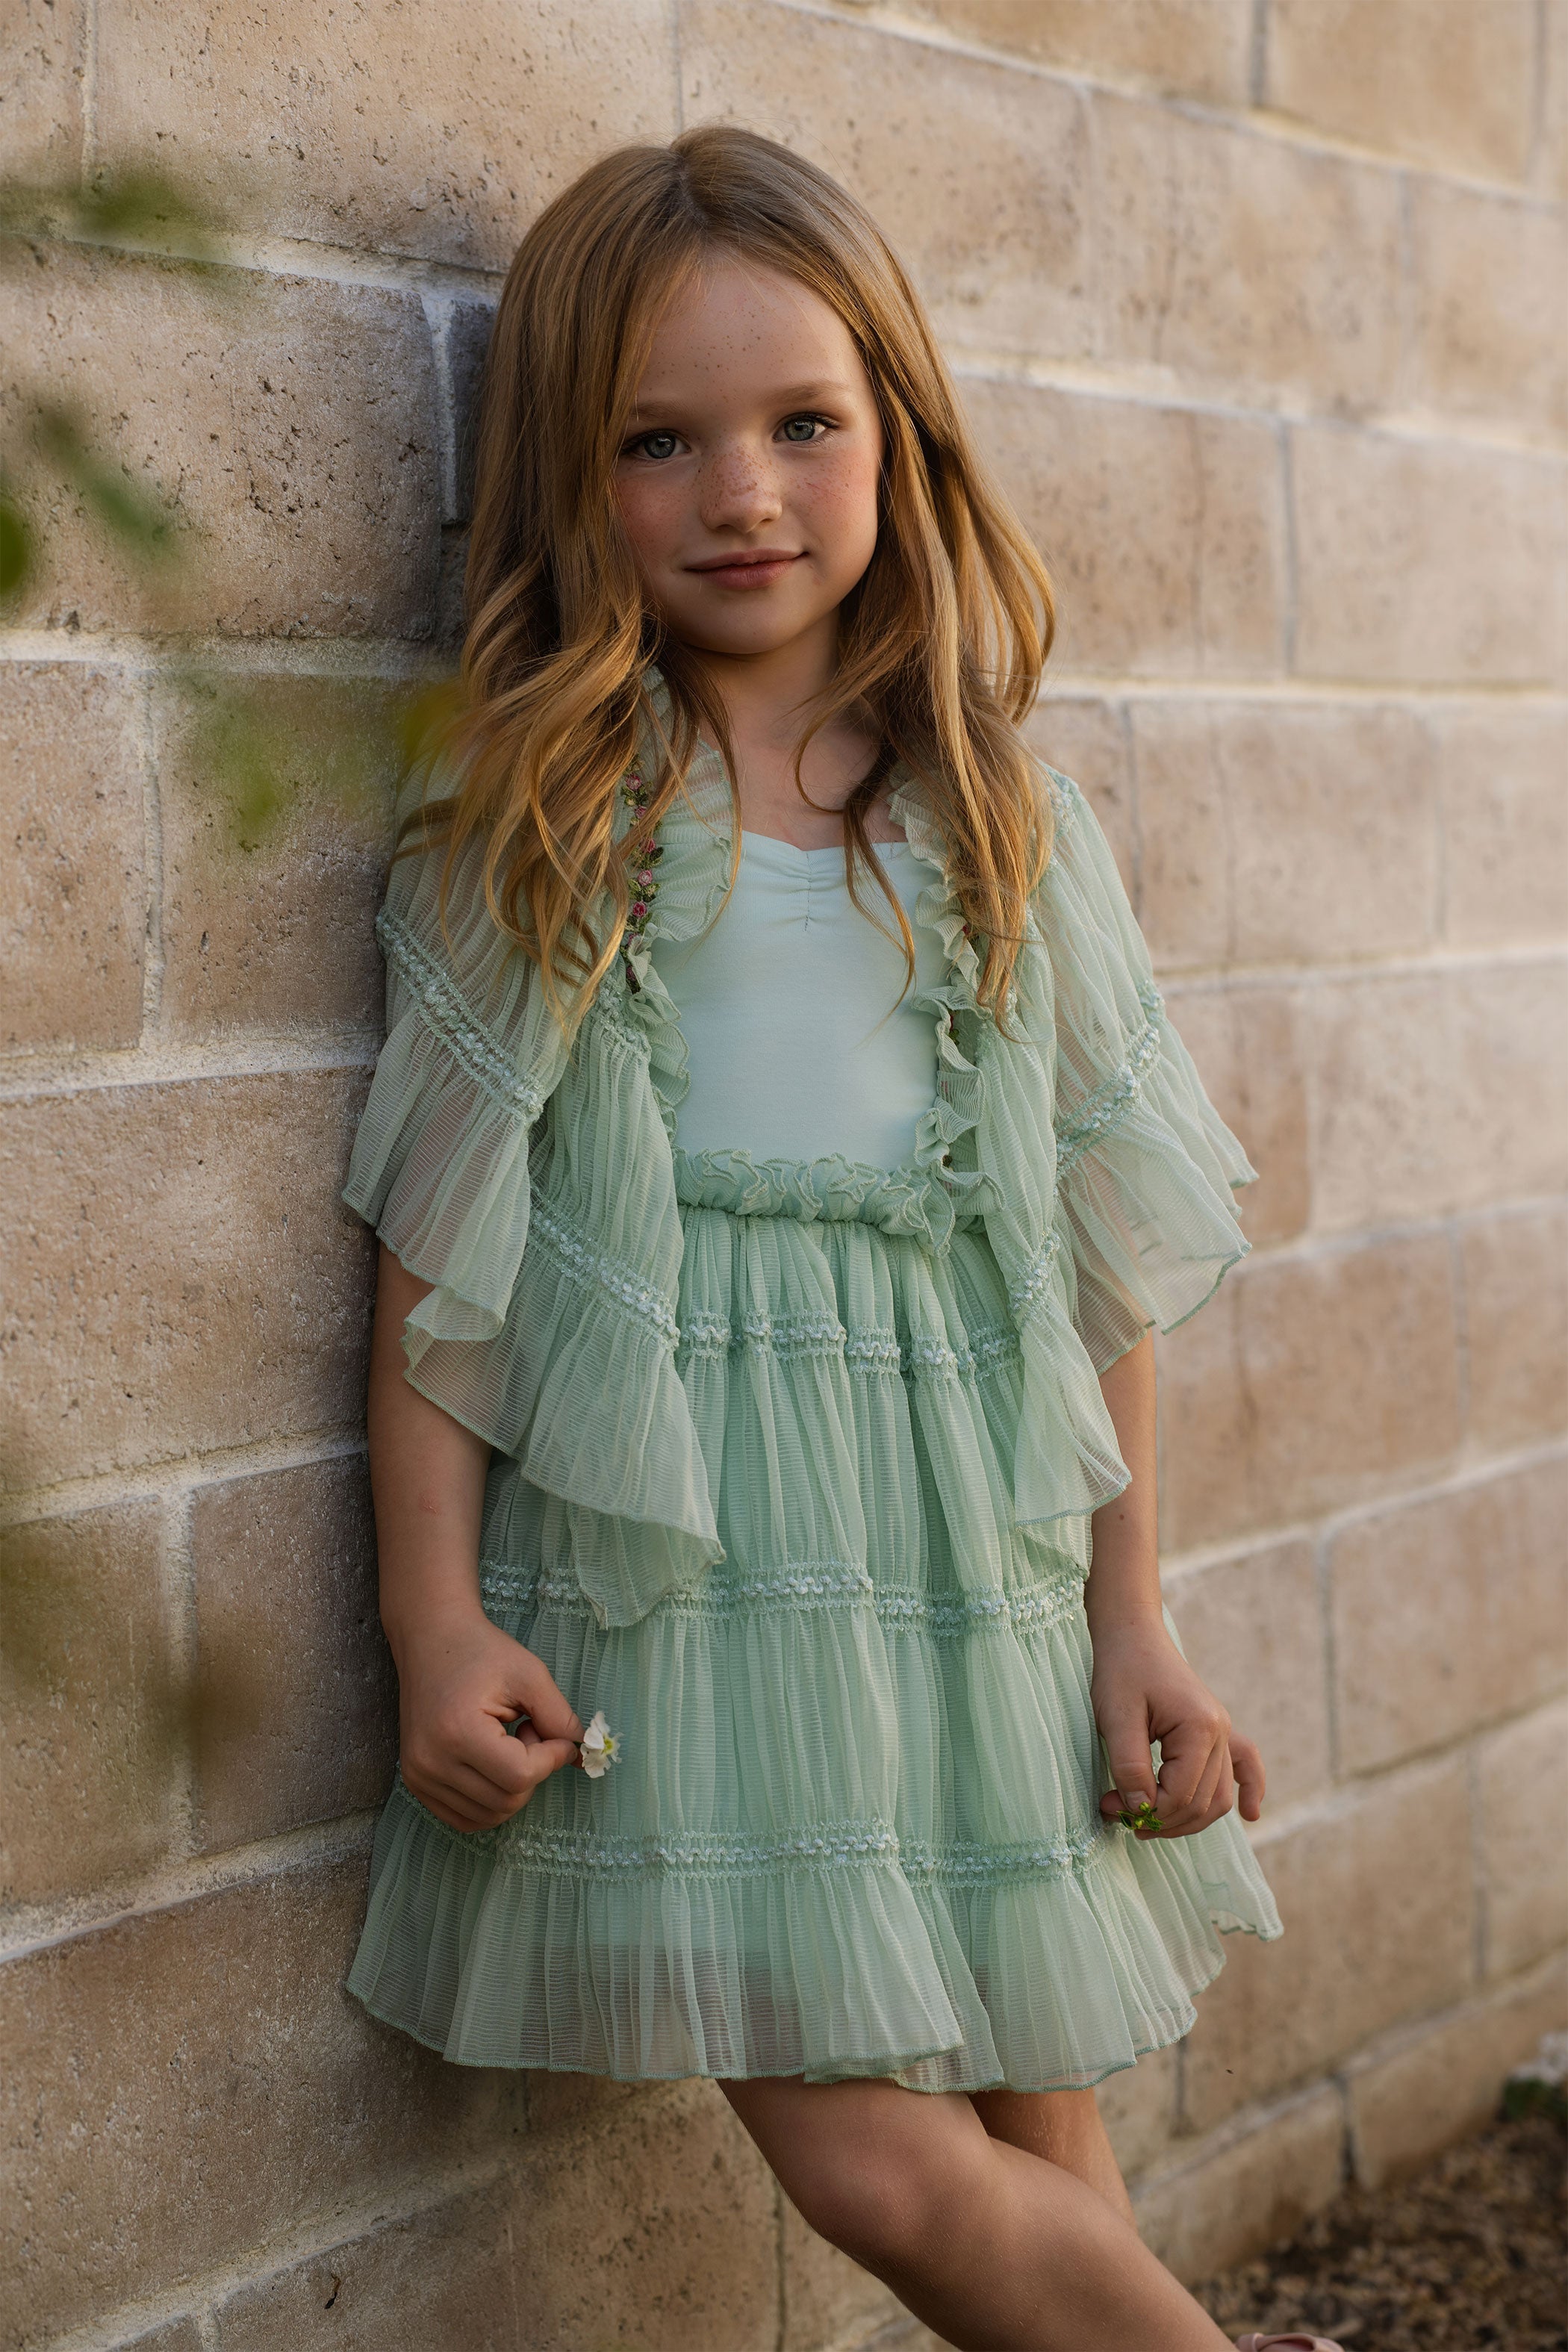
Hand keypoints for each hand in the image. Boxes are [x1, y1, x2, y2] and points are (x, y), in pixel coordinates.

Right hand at [395, 1607, 585, 1832]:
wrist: (431, 1640)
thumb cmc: (481, 1651)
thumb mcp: (530, 1674)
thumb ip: (560, 1717)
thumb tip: (581, 1756)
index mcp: (457, 1732)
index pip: (520, 1776)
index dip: (550, 1758)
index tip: (555, 1734)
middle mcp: (431, 1762)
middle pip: (506, 1801)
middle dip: (532, 1772)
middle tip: (528, 1731)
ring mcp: (419, 1777)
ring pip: (489, 1815)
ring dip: (512, 1787)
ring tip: (507, 1744)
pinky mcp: (416, 1784)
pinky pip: (465, 1818)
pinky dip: (491, 1801)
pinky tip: (492, 1763)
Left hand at [1091, 1621, 1265, 1839]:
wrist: (1132, 1635)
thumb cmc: (1121, 1671)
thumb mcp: (1116, 1719)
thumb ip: (1129, 1767)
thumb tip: (1140, 1810)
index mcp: (1199, 1727)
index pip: (1181, 1794)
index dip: (1146, 1811)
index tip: (1110, 1807)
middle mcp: (1220, 1732)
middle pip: (1201, 1802)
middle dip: (1161, 1819)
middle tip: (1118, 1817)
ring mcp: (1223, 1731)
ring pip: (1217, 1796)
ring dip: (1185, 1818)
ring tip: (1145, 1824)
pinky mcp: (1217, 1730)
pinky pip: (1244, 1765)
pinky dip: (1250, 1789)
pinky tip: (1251, 1814)